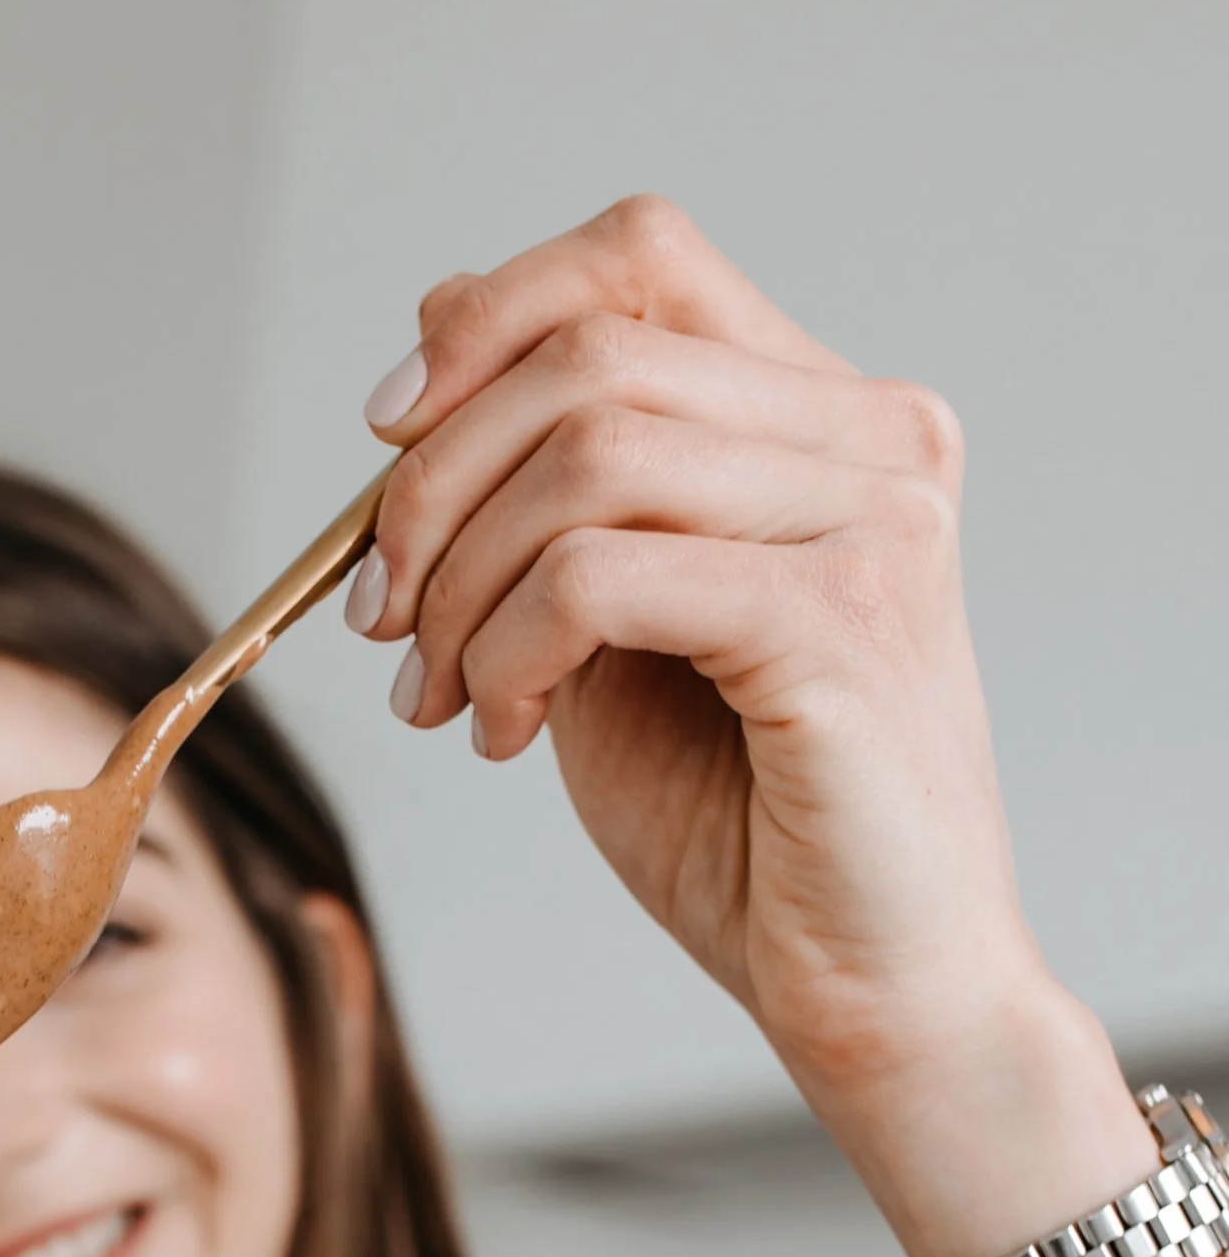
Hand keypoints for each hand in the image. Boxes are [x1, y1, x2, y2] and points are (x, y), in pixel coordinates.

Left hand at [349, 194, 1228, 1256]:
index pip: (640, 260)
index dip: (489, 318)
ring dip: (462, 584)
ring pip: (586, 454)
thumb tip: (436, 338)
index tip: (387, 437)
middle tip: (384, 627)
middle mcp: (871, 443)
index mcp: (827, 419)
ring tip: (445, 697)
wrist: (873, 996)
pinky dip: (510, 649)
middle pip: (589, 356)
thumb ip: (554, 497)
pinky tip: (499, 734)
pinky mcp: (841, 624)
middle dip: (433, 492)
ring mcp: (871, 524)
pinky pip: (605, 573)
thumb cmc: (749, 830)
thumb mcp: (613, 632)